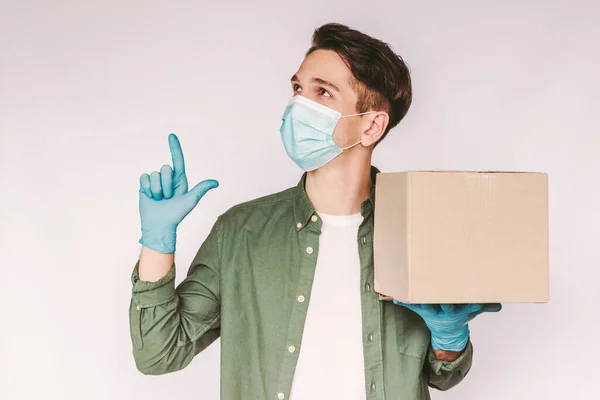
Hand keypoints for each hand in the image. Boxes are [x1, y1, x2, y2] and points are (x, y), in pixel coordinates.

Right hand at [138, 133, 218, 252]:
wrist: (159, 225)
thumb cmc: (176, 214)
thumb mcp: (190, 201)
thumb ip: (201, 189)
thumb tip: (216, 182)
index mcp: (179, 179)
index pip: (177, 160)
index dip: (175, 147)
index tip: (172, 135)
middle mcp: (167, 178)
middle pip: (165, 169)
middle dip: (166, 185)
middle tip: (168, 198)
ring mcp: (156, 181)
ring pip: (154, 174)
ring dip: (157, 190)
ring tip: (160, 200)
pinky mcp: (145, 185)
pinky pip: (144, 178)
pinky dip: (147, 189)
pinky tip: (150, 197)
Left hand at [392, 302, 501, 351]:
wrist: (448, 332)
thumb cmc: (460, 314)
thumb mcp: (473, 311)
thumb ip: (485, 306)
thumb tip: (498, 305)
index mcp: (459, 310)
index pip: (464, 306)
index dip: (467, 304)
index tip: (470, 302)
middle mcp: (446, 311)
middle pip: (444, 305)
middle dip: (442, 300)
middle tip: (439, 294)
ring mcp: (433, 311)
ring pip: (426, 305)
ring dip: (419, 300)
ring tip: (412, 293)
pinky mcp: (422, 311)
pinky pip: (412, 306)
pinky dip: (404, 302)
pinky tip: (396, 297)